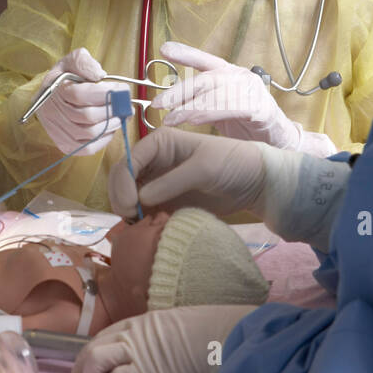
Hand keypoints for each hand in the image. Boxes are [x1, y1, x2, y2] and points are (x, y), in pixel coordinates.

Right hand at [36, 46, 120, 154]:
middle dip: (113, 109)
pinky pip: (88, 148)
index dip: (106, 92)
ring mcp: (58, 131)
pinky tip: (110, 128)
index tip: (122, 89)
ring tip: (120, 115)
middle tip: (126, 104)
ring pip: (90, 133)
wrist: (49, 96)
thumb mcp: (72, 61)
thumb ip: (84, 63)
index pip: (81, 94)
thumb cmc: (65, 78)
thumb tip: (99, 75)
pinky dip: (104, 140)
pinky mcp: (64, 144)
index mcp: (55, 90)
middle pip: (88, 116)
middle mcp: (53, 113)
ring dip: (111, 124)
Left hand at [72, 304, 256, 372]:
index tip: (87, 360)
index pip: (107, 334)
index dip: (94, 348)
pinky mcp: (142, 371)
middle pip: (94, 346)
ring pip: (96, 361)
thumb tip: (162, 351)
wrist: (219, 339)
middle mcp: (134, 334)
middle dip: (83, 364)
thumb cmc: (208, 334)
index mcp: (142, 322)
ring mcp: (136, 351)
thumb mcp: (178, 327)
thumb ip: (162, 337)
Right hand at [107, 127, 266, 218]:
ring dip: (127, 211)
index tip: (132, 204)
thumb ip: (172, 182)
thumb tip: (140, 198)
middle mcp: (152, 162)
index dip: (124, 183)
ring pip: (127, 197)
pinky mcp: (164, 202)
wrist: (252, 182)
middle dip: (121, 197)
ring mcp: (156, 183)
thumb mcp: (203, 168)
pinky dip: (140, 220)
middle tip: (131, 218)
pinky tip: (148, 228)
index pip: (128, 162)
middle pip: (121, 179)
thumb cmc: (230, 163)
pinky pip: (143, 211)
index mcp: (158, 144)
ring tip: (139, 225)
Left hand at [155, 41, 301, 147]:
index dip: (186, 53)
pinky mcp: (260, 109)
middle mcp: (240, 77)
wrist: (279, 141)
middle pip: (206, 79)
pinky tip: (194, 120)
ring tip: (171, 119)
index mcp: (230, 74)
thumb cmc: (247, 123)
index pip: (205, 60)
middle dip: (179, 90)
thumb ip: (200, 102)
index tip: (164, 49)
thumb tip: (171, 102)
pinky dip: (210, 114)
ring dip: (190, 108)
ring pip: (216, 95)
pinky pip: (232, 109)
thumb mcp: (220, 109)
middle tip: (158, 103)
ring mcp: (252, 91)